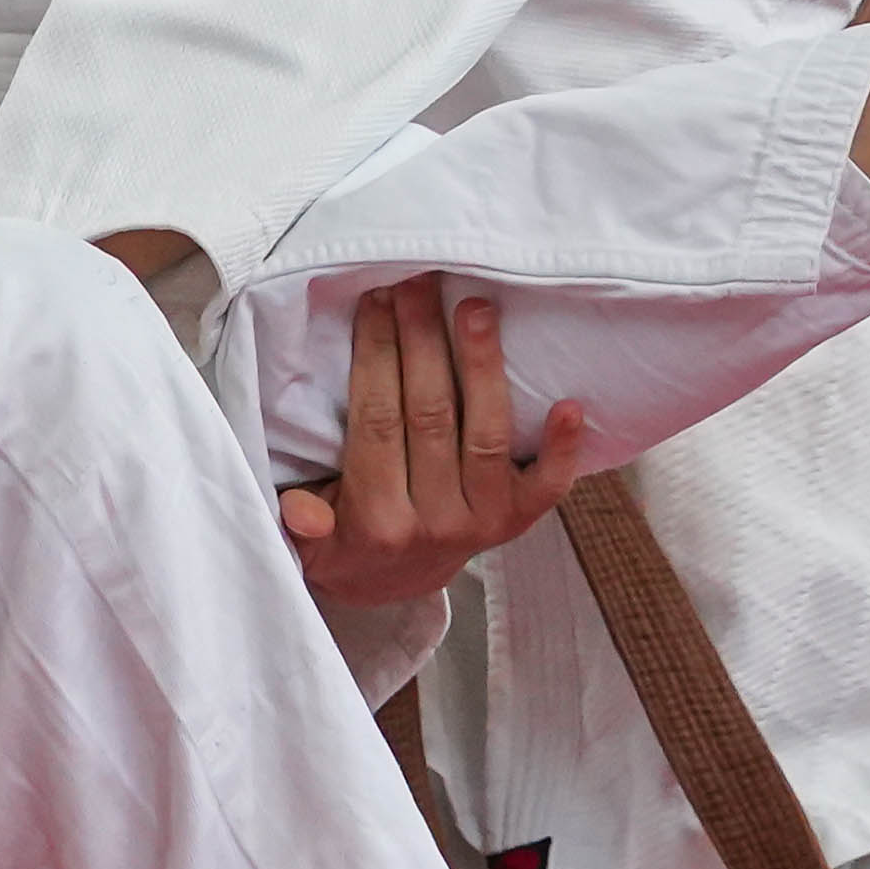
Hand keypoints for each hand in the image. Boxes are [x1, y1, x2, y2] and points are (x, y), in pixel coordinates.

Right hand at [278, 278, 599, 614]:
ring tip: (477, 308)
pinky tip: (571, 404)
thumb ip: (298, 523)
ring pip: (487, 433)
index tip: (375, 299)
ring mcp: (483, 520)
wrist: (394, 586)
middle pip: (430, 415)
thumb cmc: (345, 541)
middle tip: (418, 282)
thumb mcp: (307, 545)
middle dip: (422, 339)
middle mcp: (435, 522)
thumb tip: (300, 510)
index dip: (375, 355)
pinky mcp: (519, 520)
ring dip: (483, 366)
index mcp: (377, 520)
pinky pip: (548, 484)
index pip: (376, 421)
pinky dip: (562, 447)